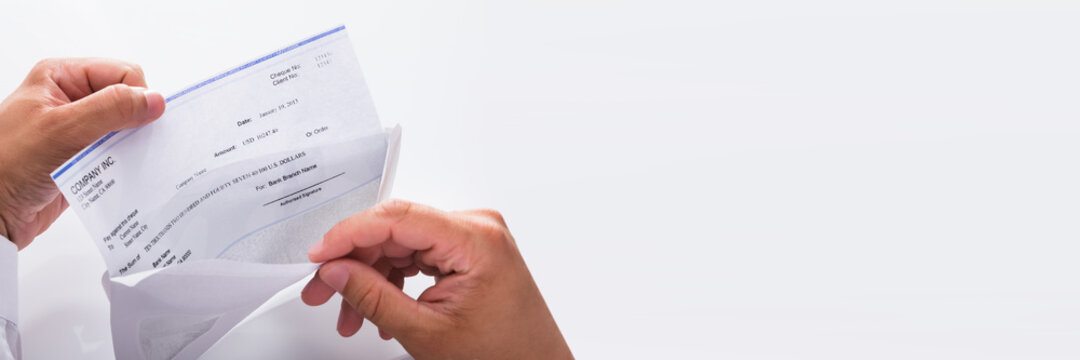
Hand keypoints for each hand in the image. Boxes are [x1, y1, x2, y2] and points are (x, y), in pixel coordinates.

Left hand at [0, 58, 164, 247]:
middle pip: (128, 100)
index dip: (135, 97)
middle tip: (122, 143)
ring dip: (129, 145)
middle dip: (134, 122)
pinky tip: (116, 173)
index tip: (133, 124)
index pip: (123, 73)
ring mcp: (78, 129)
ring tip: (115, 160)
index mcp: (61, 77)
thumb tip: (155, 100)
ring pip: (127, 128)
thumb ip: (111, 109)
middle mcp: (71, 99)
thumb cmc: (7, 167)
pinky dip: (124, 163)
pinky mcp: (84, 156)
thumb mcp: (62, 129)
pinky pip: (119, 153)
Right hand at [302, 199, 572, 358]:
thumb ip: (374, 297)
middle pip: (396, 231)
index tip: (319, 255)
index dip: (349, 234)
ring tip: (352, 316)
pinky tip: (379, 309)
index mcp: (476, 239)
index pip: (397, 218)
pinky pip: (419, 255)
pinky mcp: (470, 252)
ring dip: (372, 279)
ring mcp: (476, 238)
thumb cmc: (502, 355)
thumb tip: (336, 270)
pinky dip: (395, 281)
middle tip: (322, 292)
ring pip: (402, 245)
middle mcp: (478, 228)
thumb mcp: (426, 331)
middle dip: (355, 264)